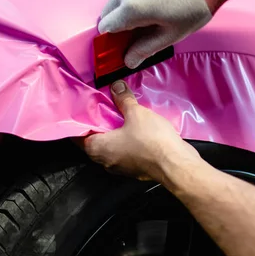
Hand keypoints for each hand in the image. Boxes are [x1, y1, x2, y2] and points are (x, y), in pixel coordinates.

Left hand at [80, 80, 203, 184]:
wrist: (176, 164)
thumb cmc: (151, 141)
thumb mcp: (135, 113)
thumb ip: (123, 99)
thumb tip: (116, 86)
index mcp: (97, 149)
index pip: (78, 136)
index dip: (80, 123)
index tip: (83, 111)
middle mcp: (105, 161)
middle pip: (94, 141)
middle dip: (98, 126)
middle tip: (103, 110)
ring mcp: (120, 168)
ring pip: (111, 148)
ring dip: (114, 134)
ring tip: (120, 117)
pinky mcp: (135, 169)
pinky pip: (125, 152)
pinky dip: (126, 142)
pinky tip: (135, 130)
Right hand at [98, 0, 254, 68]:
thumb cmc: (194, 7)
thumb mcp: (169, 35)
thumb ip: (144, 49)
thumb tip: (128, 61)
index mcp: (131, 8)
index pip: (106, 27)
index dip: (112, 39)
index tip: (123, 43)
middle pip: (107, 12)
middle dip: (117, 23)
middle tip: (137, 30)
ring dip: (125, 8)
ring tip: (149, 12)